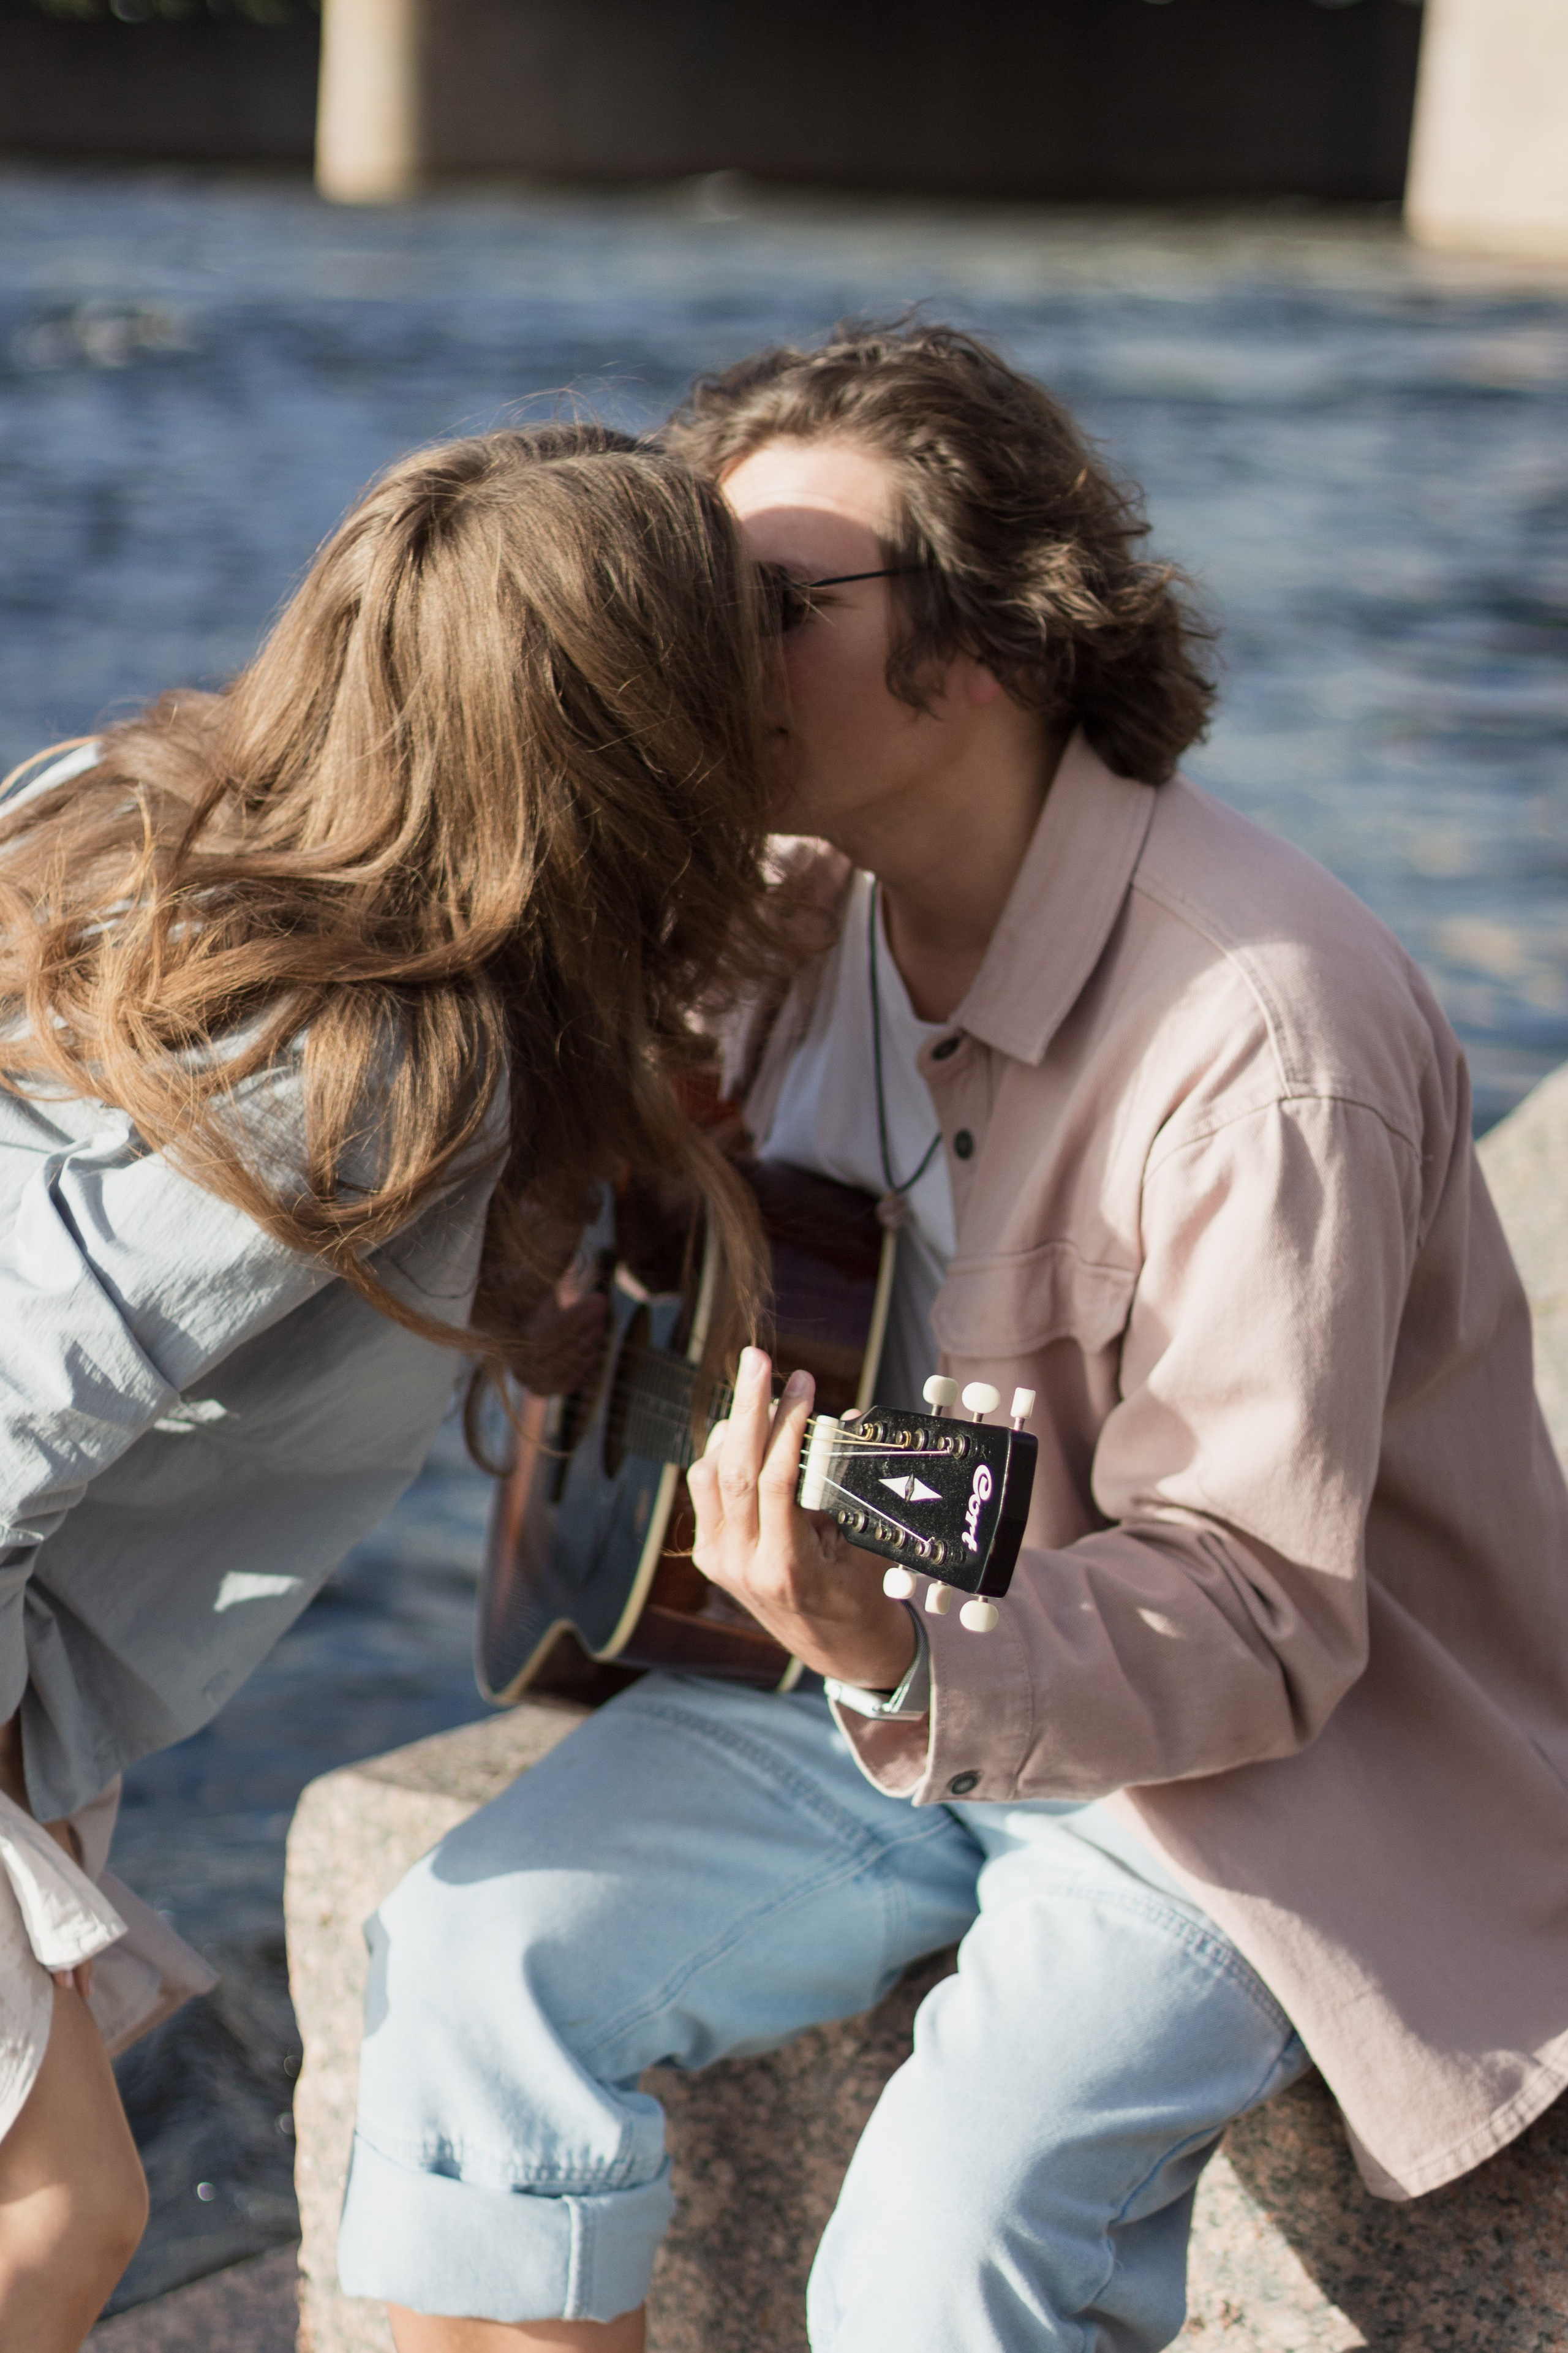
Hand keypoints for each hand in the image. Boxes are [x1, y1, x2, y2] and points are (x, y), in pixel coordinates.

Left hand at [687, 1348, 917, 1691]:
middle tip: (758, 1359)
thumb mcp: (868, 1546)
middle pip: (733, 1469)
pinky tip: (745, 1430)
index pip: (777, 1480)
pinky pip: (705, 1490)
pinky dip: (721, 1452)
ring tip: (760, 1392)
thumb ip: (848, 1490)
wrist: (836, 1649)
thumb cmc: (862, 1594)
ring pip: (710, 1475)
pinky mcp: (709, 1555)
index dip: (789, 1423)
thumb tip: (839, 1422)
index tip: (806, 1382)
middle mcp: (743, 1565)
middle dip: (746, 1406)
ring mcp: (719, 1561)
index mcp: (788, 1568)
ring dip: (732, 1427)